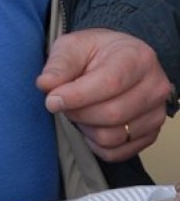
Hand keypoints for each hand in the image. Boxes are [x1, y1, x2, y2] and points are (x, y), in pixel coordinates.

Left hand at [36, 29, 172, 160]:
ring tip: (78, 110)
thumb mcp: (73, 47)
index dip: (77, 96)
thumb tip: (45, 85)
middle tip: (62, 102)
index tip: (52, 100)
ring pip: (113, 137)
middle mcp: (154, 87)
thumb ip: (59, 65)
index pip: (109, 83)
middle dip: (77, 112)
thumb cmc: (94, 52)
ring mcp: (155, 114)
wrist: (117, 60)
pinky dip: (95, 144)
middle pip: (111, 114)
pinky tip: (90, 125)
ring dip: (85, 128)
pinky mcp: (150, 135)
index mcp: (137, 58)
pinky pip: (117, 153)